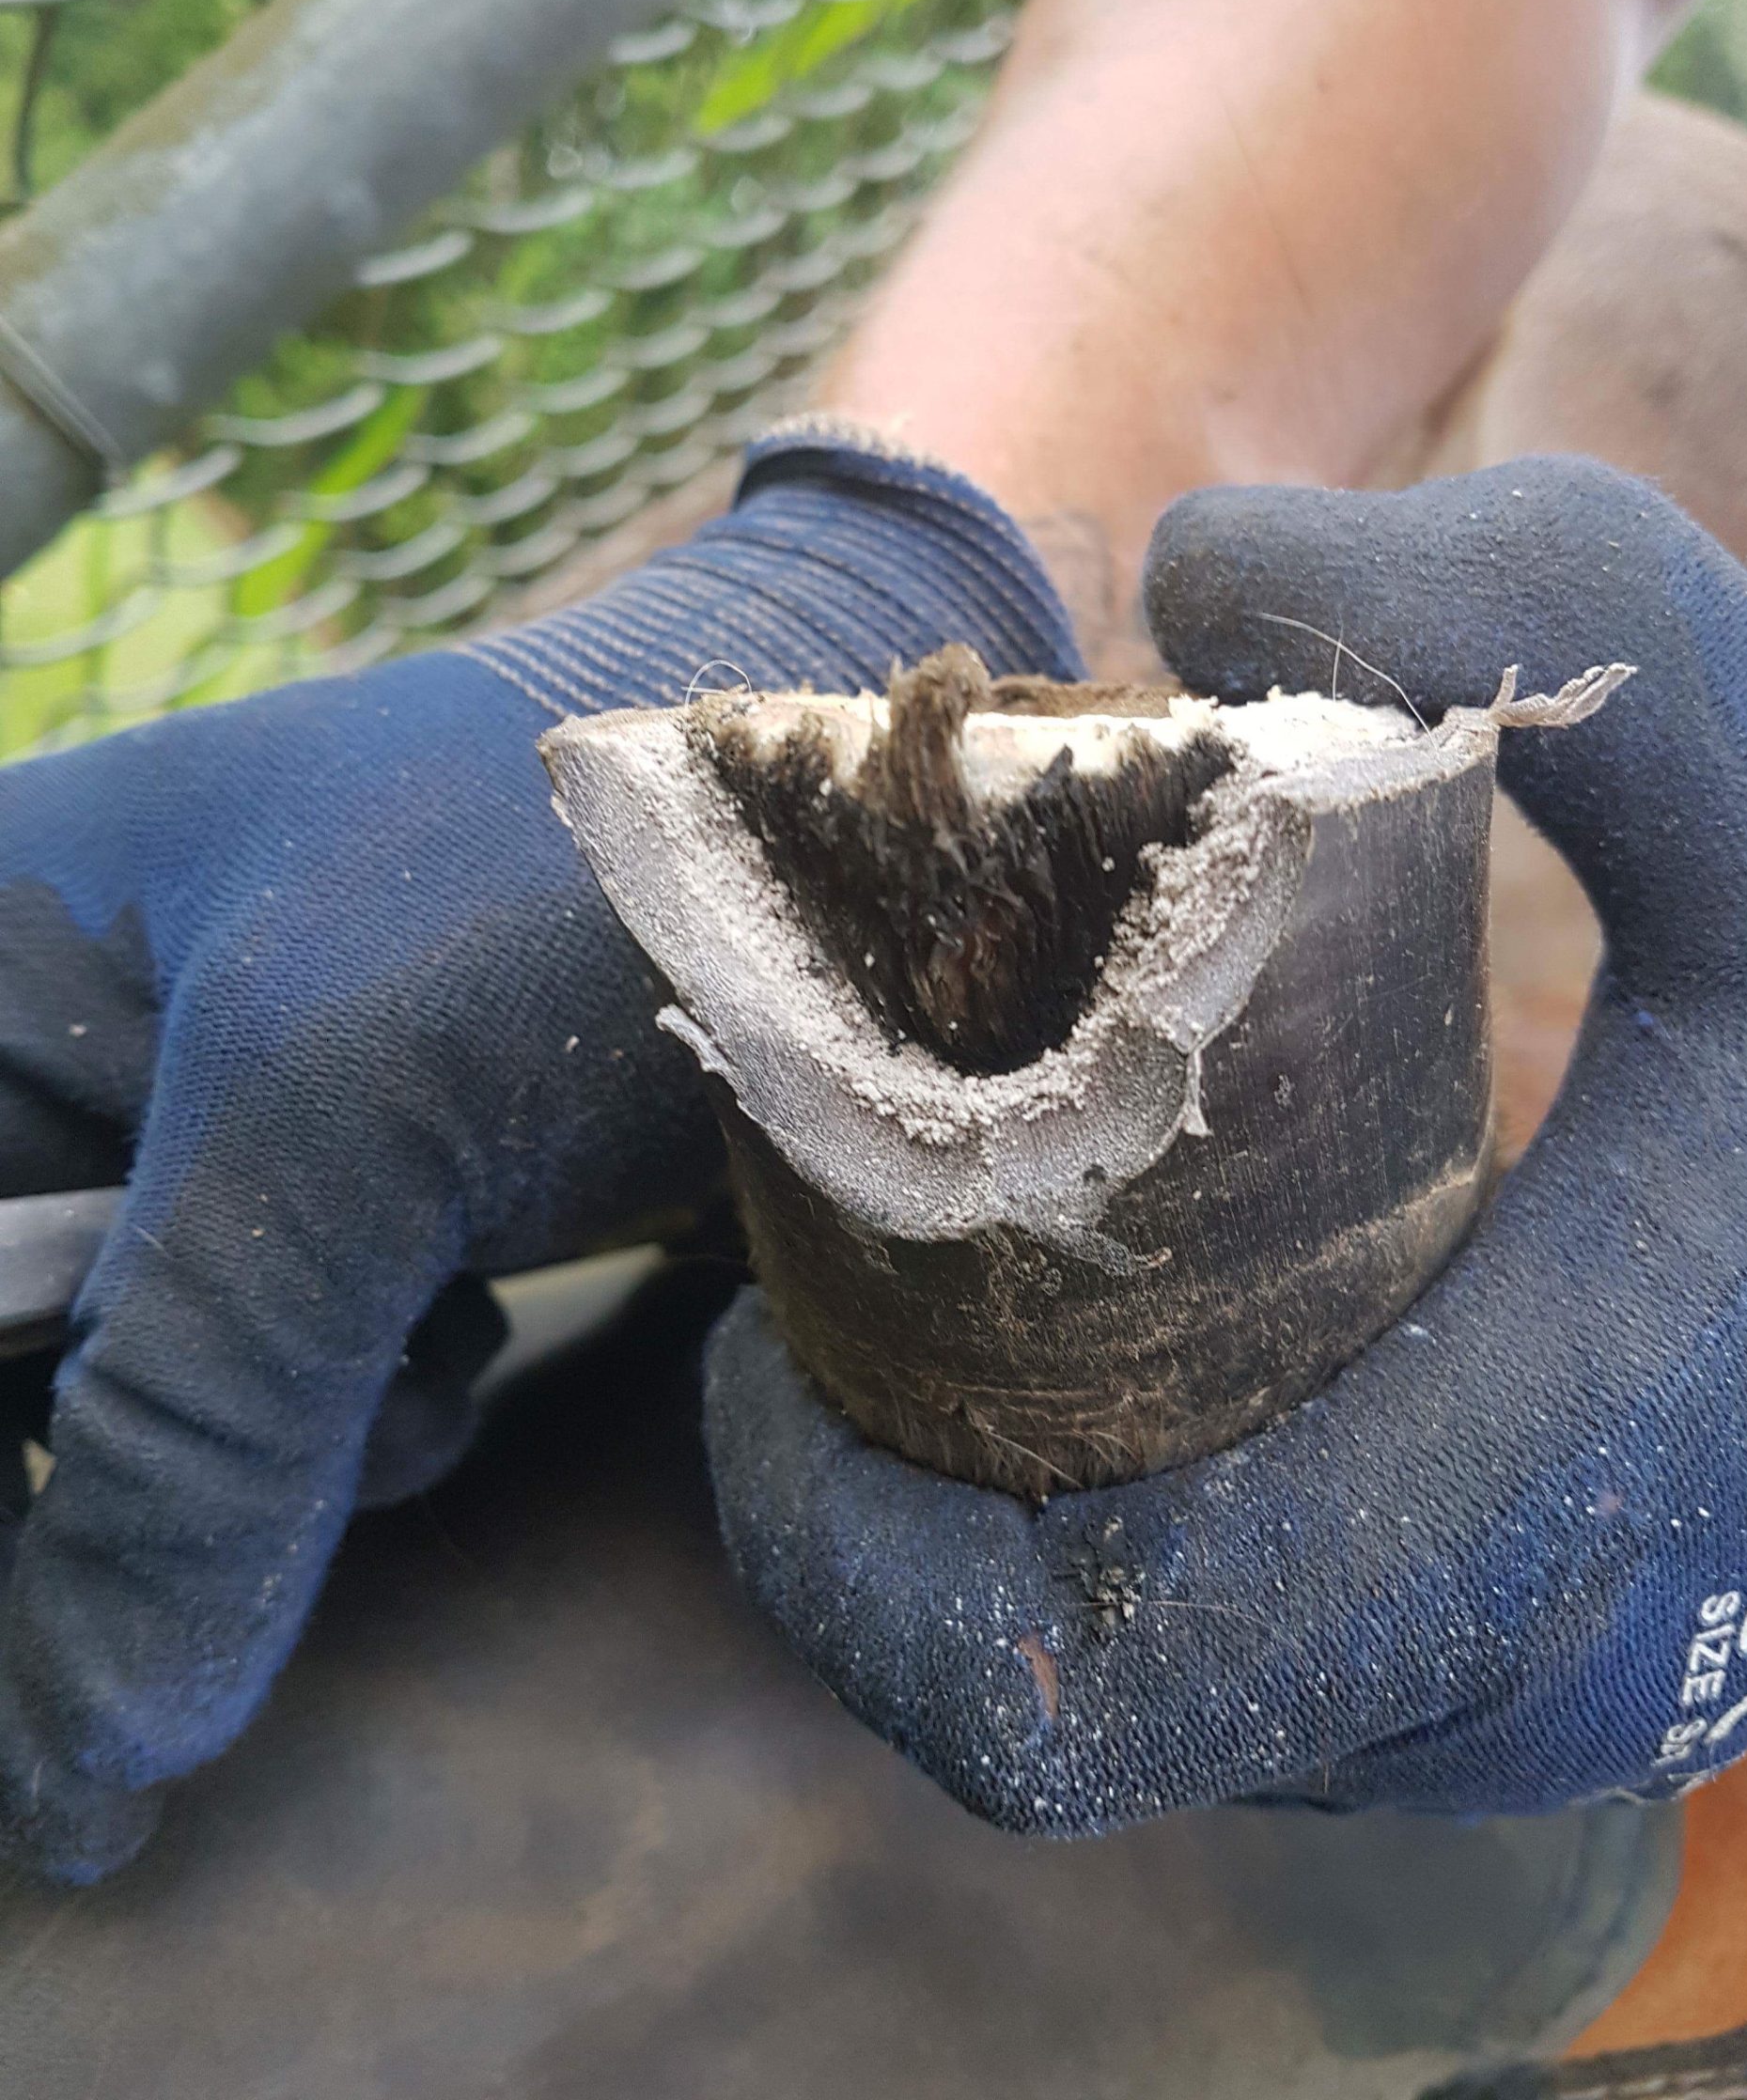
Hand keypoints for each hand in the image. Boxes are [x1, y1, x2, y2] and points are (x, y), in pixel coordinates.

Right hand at [0, 435, 1078, 1879]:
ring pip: (127, 1424)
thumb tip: (87, 1757)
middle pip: (15, 1369)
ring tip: (423, 1366)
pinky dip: (348, 1434)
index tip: (51, 1693)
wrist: (830, 822)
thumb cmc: (566, 876)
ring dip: (263, 1470)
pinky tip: (454, 1348)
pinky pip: (261, 1403)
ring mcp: (193, 1137)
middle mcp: (56, 1054)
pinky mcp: (326, 1206)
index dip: (0, 1498)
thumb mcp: (339, 1112)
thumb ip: (189, 1418)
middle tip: (271, 1527)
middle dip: (111, 1496)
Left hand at [705, 457, 1746, 1829]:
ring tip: (928, 1314)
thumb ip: (1533, 600)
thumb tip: (1191, 564)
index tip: (752, 1356)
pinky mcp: (1530, 1673)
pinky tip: (1100, 1371)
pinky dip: (1125, 1550)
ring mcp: (1527, 1703)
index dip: (851, 1559)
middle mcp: (1522, 1669)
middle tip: (814, 1291)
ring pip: (1158, 1704)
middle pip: (1070, 1703)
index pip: (1083, 1684)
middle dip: (895, 1520)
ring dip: (999, 1537)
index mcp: (1540, 1485)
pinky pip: (1252, 1676)